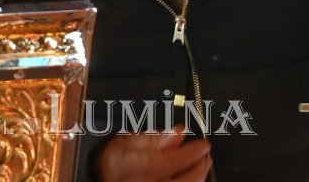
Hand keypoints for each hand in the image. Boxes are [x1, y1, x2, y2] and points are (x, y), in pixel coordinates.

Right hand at [92, 128, 211, 181]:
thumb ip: (152, 138)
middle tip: (205, 155)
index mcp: (136, 167)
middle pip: (185, 180)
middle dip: (200, 167)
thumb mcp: (124, 143)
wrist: (103, 180)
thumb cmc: (110, 164)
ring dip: (197, 177)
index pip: (172, 161)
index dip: (192, 152)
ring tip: (199, 165)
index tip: (204, 144)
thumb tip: (178, 132)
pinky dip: (189, 181)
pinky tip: (190, 177)